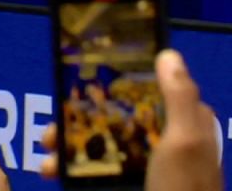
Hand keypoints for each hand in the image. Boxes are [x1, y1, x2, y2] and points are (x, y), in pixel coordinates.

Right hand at [39, 51, 221, 190]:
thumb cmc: (184, 189)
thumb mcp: (184, 140)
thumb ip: (179, 97)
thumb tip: (168, 55)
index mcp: (185, 122)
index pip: (151, 89)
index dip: (118, 84)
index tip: (81, 81)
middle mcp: (169, 142)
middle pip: (120, 119)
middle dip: (82, 121)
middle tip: (50, 132)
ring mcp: (151, 168)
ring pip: (106, 148)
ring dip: (72, 149)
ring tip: (46, 160)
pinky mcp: (135, 188)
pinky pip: (101, 175)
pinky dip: (76, 173)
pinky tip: (54, 175)